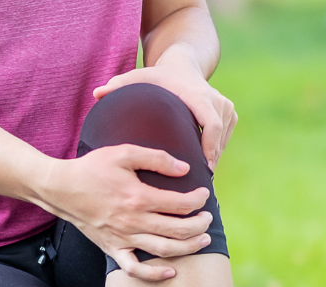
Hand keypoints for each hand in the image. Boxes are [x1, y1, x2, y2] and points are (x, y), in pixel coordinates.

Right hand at [34, 147, 212, 281]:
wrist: (60, 189)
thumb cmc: (91, 169)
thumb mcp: (123, 153)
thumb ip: (156, 158)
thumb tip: (184, 168)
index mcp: (138, 197)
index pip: (181, 203)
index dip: (199, 199)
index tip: (203, 194)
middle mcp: (133, 221)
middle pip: (179, 230)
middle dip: (200, 224)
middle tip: (208, 217)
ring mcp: (123, 238)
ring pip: (164, 250)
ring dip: (189, 247)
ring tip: (202, 240)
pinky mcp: (112, 248)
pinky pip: (135, 269)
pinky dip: (154, 275)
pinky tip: (171, 272)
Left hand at [93, 61, 236, 170]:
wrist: (183, 64)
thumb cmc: (157, 76)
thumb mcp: (138, 77)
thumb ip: (118, 85)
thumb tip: (96, 93)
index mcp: (197, 95)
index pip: (212, 124)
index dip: (210, 147)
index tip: (203, 168)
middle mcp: (216, 99)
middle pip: (220, 135)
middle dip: (211, 158)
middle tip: (198, 183)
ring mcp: (225, 105)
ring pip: (224, 138)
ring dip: (214, 157)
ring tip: (199, 179)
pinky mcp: (229, 112)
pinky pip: (226, 136)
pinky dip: (216, 151)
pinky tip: (202, 167)